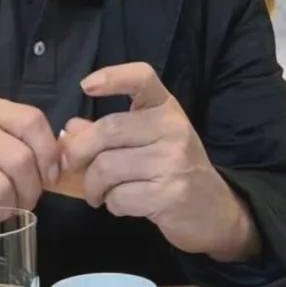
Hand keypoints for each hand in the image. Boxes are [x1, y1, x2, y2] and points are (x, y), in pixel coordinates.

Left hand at [60, 63, 260, 260]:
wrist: (215, 209)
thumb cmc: (174, 168)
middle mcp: (173, 128)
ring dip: (92, 185)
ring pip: (107, 167)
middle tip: (72, 166)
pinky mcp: (170, 194)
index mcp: (166, 108)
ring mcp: (173, 161)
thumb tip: (70, 129)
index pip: (142, 78)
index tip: (86, 86)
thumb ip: (109, 133)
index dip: (112, 77)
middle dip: (79, 152)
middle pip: (108, 130)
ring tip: (98, 192)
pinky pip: (119, 197)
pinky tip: (120, 203)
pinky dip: (111, 204)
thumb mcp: (146, 141)